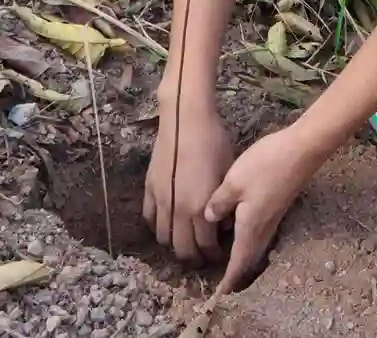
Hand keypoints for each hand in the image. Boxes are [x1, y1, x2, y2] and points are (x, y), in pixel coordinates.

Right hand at [143, 99, 233, 263]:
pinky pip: (149, 218)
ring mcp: (161, 200)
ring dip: (174, 245)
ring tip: (184, 241)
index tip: (218, 254)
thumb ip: (222, 202)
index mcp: (200, 207)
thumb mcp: (227, 174)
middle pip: (182, 249)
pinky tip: (168, 223)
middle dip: (193, 257)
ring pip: (163, 238)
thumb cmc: (214, 143)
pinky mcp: (149, 189)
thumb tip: (222, 222)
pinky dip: (158, 226)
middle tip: (201, 255)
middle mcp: (178, 210)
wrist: (186, 120)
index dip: (213, 254)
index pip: (205, 245)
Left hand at [204, 127, 321, 292]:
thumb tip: (208, 219)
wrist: (302, 150)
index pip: (237, 264)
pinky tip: (238, 232)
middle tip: (221, 285)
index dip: (228, 281)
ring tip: (227, 264)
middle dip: (235, 275)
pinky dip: (247, 243)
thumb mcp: (234, 182)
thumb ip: (218, 203)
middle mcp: (263, 229)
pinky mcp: (276, 208)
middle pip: (248, 260)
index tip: (218, 298)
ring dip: (242, 259)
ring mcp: (272, 218)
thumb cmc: (266, 165)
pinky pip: (259, 234)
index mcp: (250, 228)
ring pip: (254, 248)